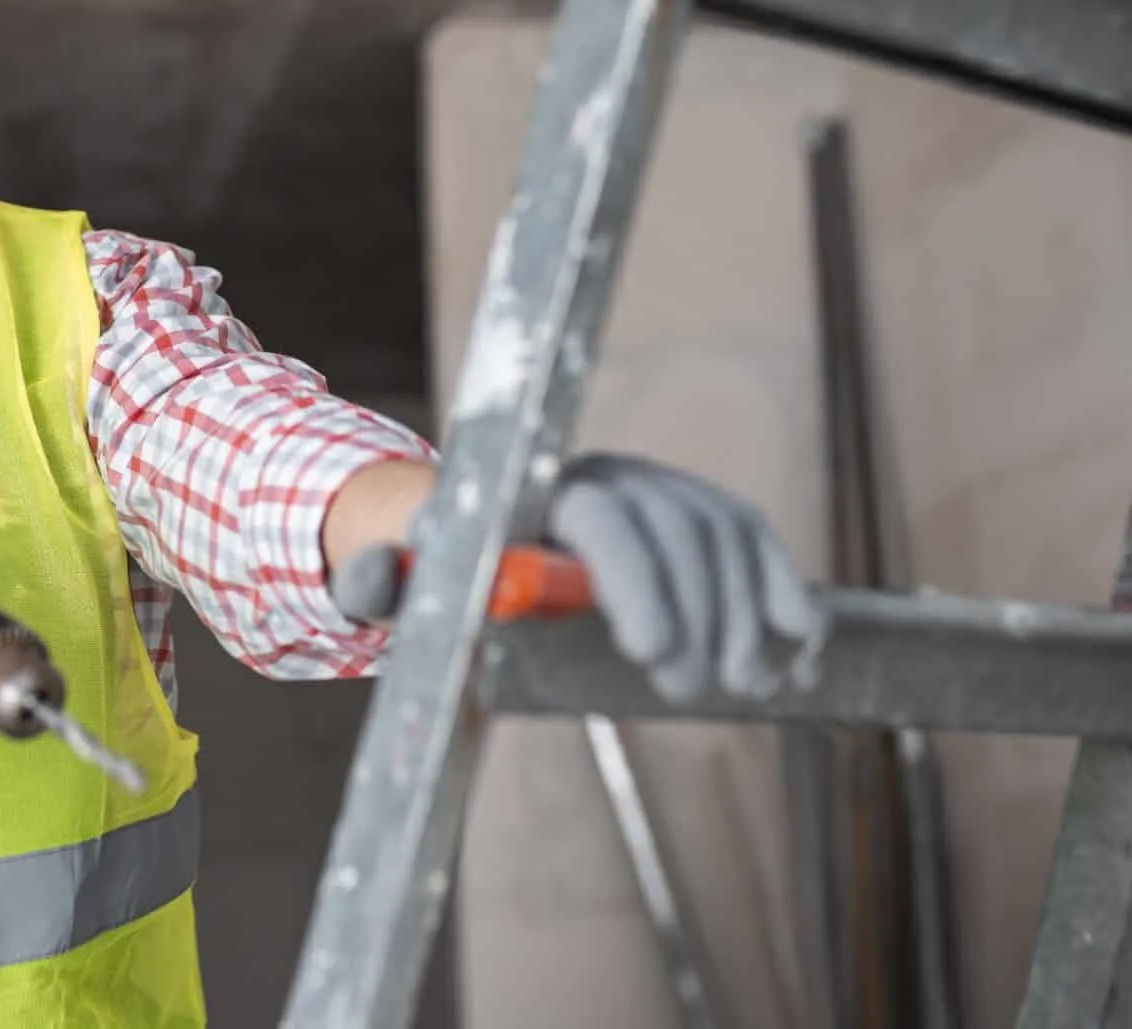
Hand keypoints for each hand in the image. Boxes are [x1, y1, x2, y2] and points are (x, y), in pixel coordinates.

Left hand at [326, 454, 826, 701]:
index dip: (635, 580)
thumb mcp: (400, 576)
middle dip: (694, 614)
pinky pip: (748, 534)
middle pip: (672, 527)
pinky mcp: (693, 509)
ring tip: (734, 682)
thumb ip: (378, 583)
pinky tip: (793, 642)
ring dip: (740, 612)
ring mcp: (654, 485)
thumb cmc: (437, 562)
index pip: (601, 517)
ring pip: (721, 531)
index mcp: (533, 489)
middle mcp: (602, 473)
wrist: (475, 526)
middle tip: (684, 687)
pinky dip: (777, 585)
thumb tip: (367, 581)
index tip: (649, 651)